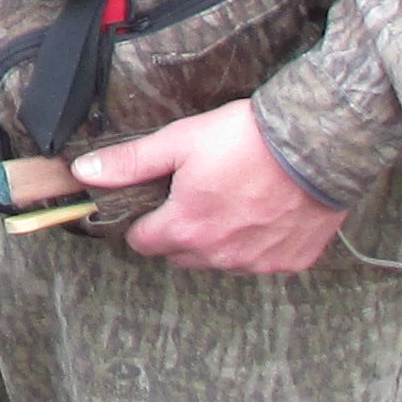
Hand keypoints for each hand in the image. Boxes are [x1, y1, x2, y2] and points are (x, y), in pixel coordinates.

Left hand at [74, 101, 344, 275]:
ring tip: (236, 198)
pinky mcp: (291, 261)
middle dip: (181, 229)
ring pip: (220, 260)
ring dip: (220, 239)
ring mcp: (257, 262)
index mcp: (186, 228)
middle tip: (200, 193)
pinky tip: (267, 211)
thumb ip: (130, 163)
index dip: (145, 220)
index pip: (143, 242)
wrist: (317, 143)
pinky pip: (260, 260)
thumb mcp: (180, 141)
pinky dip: (259, 242)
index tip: (158, 200)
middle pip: (180, 254)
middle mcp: (220, 255)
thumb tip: (84, 173)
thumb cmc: (246, 139)